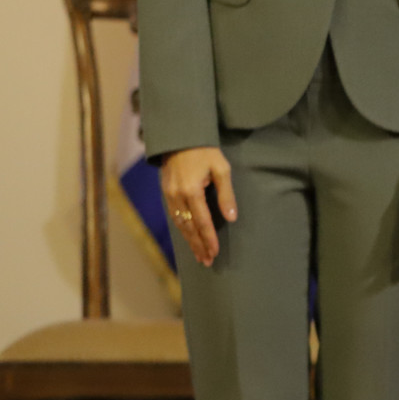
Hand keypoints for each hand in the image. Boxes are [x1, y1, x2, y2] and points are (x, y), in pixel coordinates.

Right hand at [160, 146, 236, 267]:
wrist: (181, 139)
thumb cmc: (205, 152)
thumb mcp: (221, 168)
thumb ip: (226, 194)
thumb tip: (231, 218)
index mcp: (192, 191)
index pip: (202, 221)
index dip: (209, 239)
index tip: (215, 252)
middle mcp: (177, 197)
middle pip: (189, 228)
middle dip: (199, 245)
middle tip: (207, 261)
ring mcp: (169, 196)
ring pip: (180, 225)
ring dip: (190, 241)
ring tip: (200, 255)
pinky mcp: (167, 194)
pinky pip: (175, 217)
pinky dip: (182, 230)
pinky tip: (189, 238)